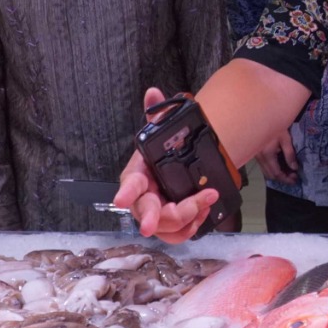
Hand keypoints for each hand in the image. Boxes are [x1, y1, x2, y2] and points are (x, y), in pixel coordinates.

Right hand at [113, 87, 217, 241]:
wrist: (181, 167)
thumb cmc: (166, 153)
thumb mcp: (164, 131)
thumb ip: (157, 114)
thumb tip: (152, 92)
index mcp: (138, 175)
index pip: (129, 184)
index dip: (126, 192)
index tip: (121, 200)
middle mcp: (143, 198)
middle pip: (147, 212)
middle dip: (154, 219)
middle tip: (165, 220)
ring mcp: (157, 214)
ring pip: (166, 228)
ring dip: (187, 217)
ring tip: (206, 201)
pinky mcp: (171, 225)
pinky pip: (178, 235)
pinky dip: (192, 226)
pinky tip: (204, 212)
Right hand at [256, 129, 298, 184]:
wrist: (261, 117)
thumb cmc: (276, 126)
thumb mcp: (285, 139)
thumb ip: (290, 154)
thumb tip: (294, 168)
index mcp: (267, 155)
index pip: (276, 173)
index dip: (286, 179)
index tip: (295, 180)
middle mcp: (260, 158)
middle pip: (270, 175)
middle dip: (282, 178)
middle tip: (294, 176)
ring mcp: (257, 156)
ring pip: (266, 171)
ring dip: (277, 174)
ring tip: (289, 172)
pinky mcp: (257, 154)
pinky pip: (264, 166)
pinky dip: (273, 169)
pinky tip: (281, 165)